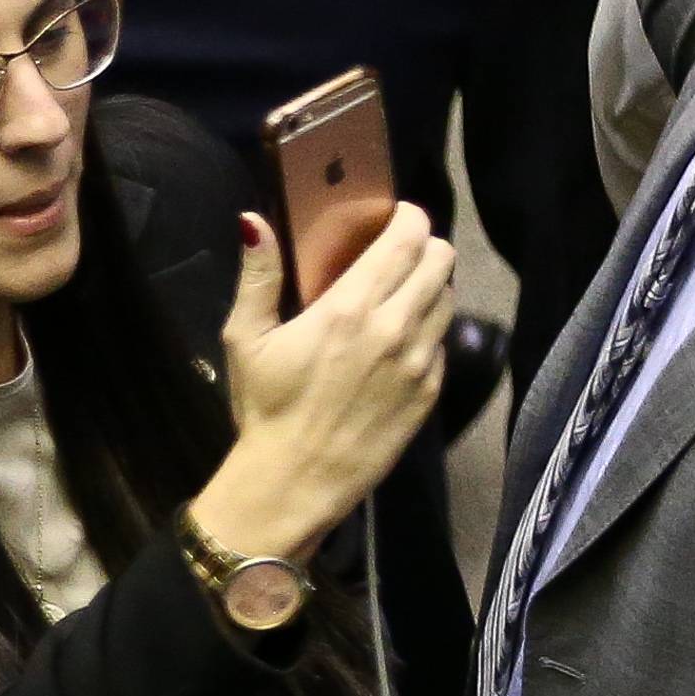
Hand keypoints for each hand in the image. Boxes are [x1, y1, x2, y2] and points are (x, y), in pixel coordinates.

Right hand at [194, 207, 452, 557]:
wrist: (296, 480)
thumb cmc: (266, 406)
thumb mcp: (245, 338)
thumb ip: (258, 275)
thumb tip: (254, 219)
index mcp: (351, 307)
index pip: (406, 240)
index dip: (409, 217)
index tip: (396, 215)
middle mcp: (396, 329)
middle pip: (441, 262)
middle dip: (426, 246)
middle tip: (400, 251)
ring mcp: (420, 364)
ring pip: (448, 300)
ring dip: (431, 285)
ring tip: (403, 291)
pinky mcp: (430, 395)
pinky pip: (443, 344)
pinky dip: (428, 329)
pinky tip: (399, 340)